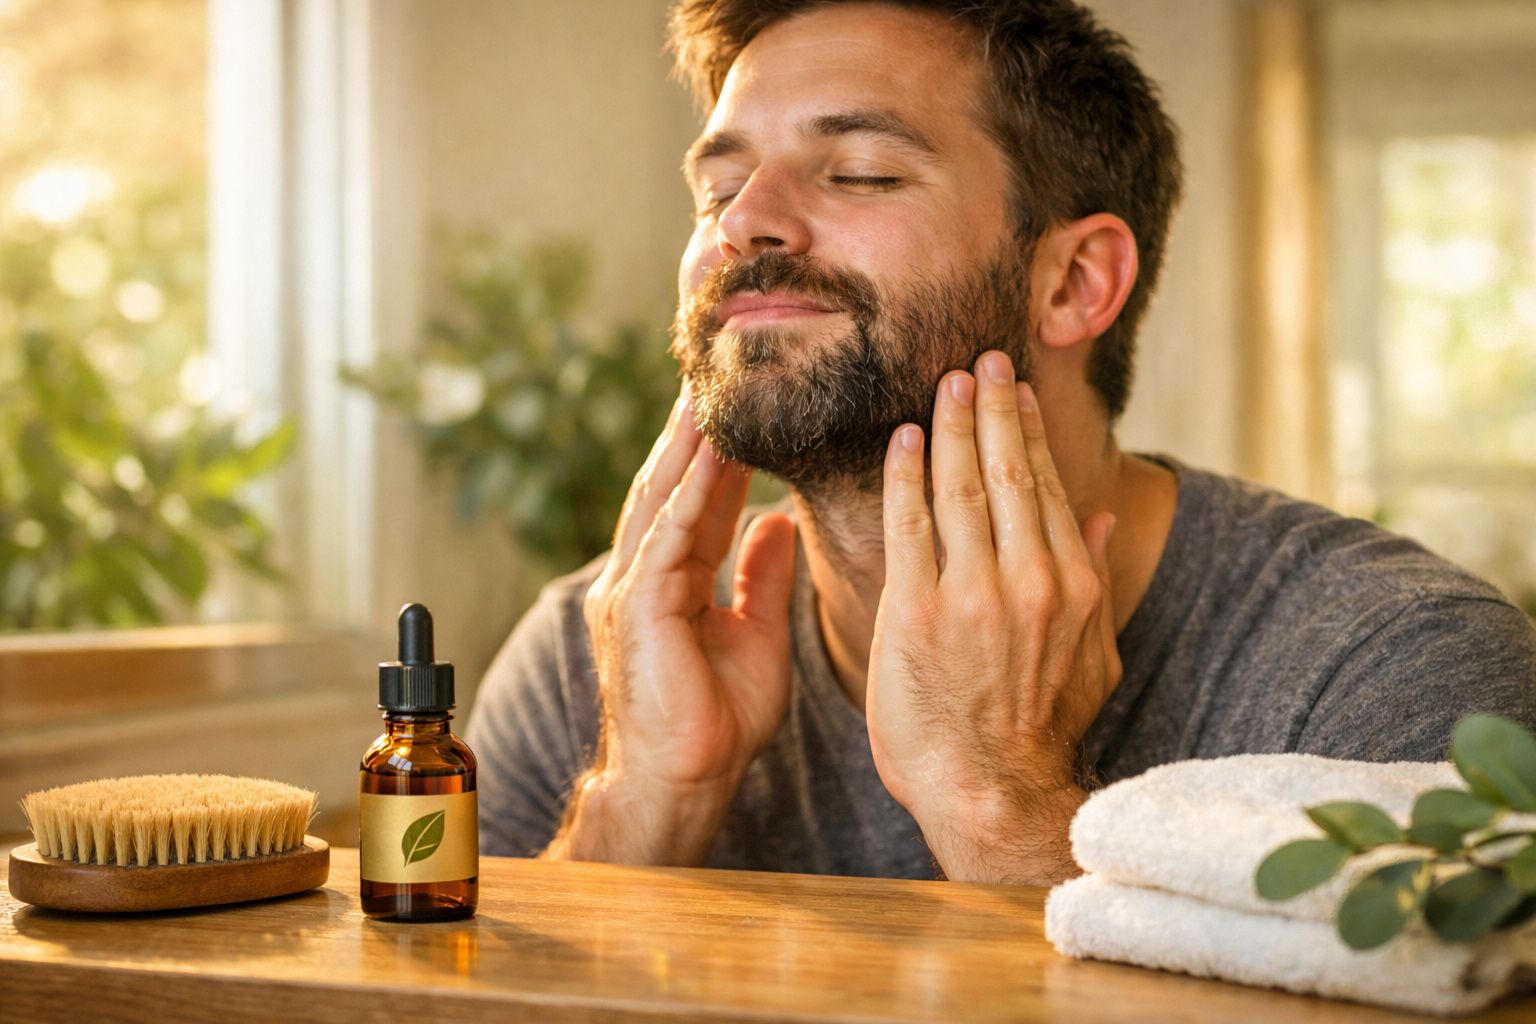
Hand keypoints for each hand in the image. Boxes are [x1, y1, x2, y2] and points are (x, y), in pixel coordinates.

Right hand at [548, 388, 797, 865]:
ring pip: (663, 498)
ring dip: (687, 443)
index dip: (719, 451)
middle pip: (671, 484)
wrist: (683, 783)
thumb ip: (761, 577)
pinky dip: (690, 492)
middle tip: (716, 368)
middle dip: (693, 428)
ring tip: (710, 389)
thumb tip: (778, 521)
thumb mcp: (757, 635)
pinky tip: (710, 455)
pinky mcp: (639, 609)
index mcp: (673, 579)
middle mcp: (645, 573)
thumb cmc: (715, 721)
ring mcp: (633, 589)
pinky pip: (668, 537)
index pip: (699, 498)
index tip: (745, 401)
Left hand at [866, 351, 1120, 883]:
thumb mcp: (1092, 657)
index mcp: (1071, 584)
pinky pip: (910, 522)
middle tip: (981, 359)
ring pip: (960, 485)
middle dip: (992, 407)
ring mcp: (971, 591)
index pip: (1047, 486)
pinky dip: (907, 474)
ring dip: (951, 425)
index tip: (1015, 390)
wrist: (990, 793)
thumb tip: (1109, 512)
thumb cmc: (1039, 729)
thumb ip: (1098, 578)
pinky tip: (903, 438)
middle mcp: (1027, 577)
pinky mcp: (916, 610)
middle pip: (1006, 470)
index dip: (1027, 429)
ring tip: (947, 383)